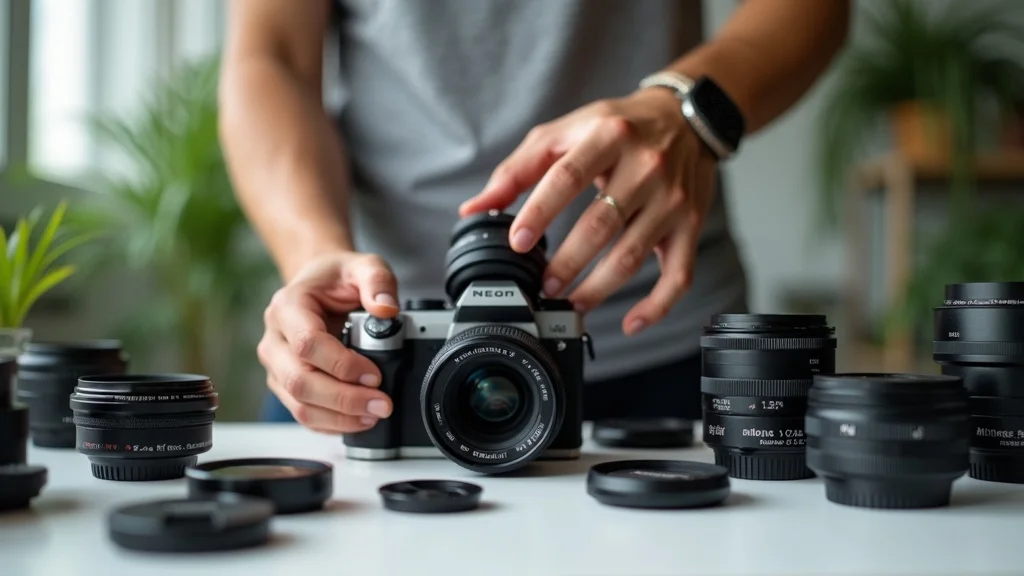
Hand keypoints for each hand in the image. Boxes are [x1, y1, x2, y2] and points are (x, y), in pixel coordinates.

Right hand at [258, 252, 399, 432]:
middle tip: (380, 404)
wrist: (319, 286)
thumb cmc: (336, 278)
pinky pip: (303, 413)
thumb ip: (377, 281)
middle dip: (344, 399)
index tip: (374, 374)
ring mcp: (277, 365)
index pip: (307, 344)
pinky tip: (357, 420)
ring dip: (339, 417)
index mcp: (288, 307)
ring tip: (373, 415)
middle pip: (300, 381)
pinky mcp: (285, 384)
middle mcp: (275, 339)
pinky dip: (332, 423)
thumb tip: (387, 310)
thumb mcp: (362, 266)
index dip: (342, 365)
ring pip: (299, 404)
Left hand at [460, 88, 718, 335]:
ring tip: (570, 303)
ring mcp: (671, 200)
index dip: (540, 213)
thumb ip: (518, 169)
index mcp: (608, 137)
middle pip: (601, 225)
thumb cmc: (619, 127)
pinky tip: (630, 324)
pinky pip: (678, 275)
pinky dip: (655, 306)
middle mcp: (646, 167)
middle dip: (567, 264)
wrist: (688, 118)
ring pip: (633, 255)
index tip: (518, 243)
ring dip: (597, 289)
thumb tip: (474, 208)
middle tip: (543, 286)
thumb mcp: (566, 132)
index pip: (568, 178)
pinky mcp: (690, 226)